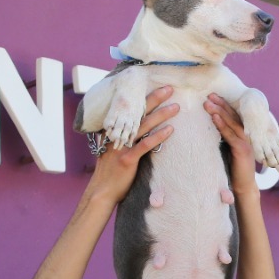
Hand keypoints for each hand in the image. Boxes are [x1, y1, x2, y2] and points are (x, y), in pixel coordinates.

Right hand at [86, 86, 175, 205]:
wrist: (102, 191)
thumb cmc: (110, 172)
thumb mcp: (113, 150)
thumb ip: (123, 138)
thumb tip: (136, 128)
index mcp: (114, 130)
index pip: (130, 110)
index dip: (144, 98)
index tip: (156, 87)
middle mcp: (117, 135)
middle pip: (138, 113)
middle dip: (155, 99)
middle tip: (169, 88)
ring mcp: (122, 147)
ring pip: (144, 126)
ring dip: (161, 115)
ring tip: (176, 107)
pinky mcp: (128, 159)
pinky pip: (145, 145)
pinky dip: (158, 136)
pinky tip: (170, 129)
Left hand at [206, 93, 259, 194]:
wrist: (243, 186)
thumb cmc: (234, 169)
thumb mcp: (228, 150)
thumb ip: (223, 138)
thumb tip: (210, 127)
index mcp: (243, 134)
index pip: (233, 116)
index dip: (223, 105)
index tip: (212, 96)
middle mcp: (247, 135)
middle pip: (233, 116)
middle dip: (221, 104)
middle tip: (209, 95)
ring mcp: (246, 142)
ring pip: (232, 123)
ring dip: (219, 112)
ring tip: (208, 103)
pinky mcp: (243, 150)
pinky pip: (231, 135)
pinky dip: (222, 126)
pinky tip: (214, 118)